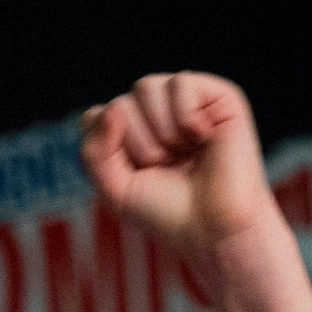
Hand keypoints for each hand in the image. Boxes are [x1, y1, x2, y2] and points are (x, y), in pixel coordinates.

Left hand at [80, 71, 282, 263]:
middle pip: (119, 105)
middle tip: (167, 167)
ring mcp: (184, 101)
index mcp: (126, 131)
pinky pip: (180, 82)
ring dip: (160, 131)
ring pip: (145, 86)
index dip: (110, 152)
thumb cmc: (167, 211)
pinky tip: (203, 136)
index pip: (94, 118)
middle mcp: (153, 111)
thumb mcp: (114, 189)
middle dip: (139, 145)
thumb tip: (114, 107)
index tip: (136, 176)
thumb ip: (96, 151)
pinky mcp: (218, 95)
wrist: (217, 229)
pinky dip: (186, 116)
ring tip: (183, 153)